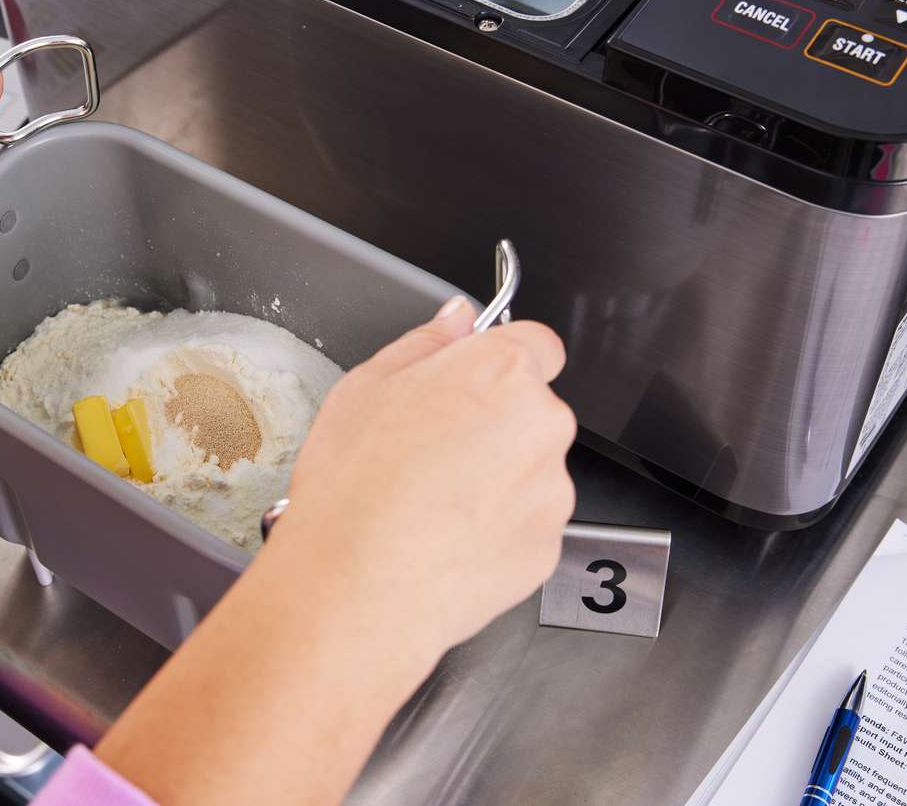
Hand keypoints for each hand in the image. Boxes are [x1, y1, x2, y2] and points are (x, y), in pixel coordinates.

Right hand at [267, 297, 576, 658]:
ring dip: (495, 478)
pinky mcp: (547, 547)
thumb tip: (456, 319)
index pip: (537, 344)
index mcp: (499, 372)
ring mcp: (551, 491)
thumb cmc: (355, 489)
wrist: (358, 586)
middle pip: (531, 409)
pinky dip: (495, 529)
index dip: (502, 361)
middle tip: (429, 449)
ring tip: (430, 502)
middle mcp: (540, 425)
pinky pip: (525, 524)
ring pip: (530, 469)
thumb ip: (425, 343)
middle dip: (492, 423)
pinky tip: (443, 537)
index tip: (474, 381)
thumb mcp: (365, 387)